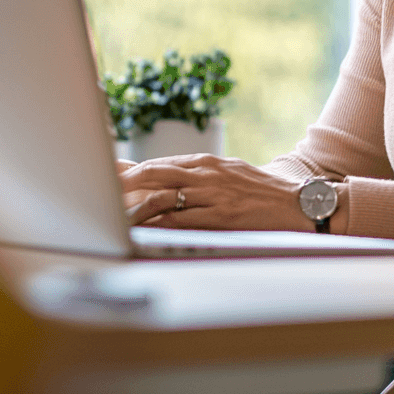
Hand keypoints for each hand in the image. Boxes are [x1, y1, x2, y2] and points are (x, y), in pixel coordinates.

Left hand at [118, 154, 319, 230]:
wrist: (297, 205)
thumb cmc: (261, 192)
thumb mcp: (230, 174)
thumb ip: (199, 175)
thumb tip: (166, 180)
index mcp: (209, 162)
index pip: (160, 163)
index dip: (130, 170)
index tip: (105, 175)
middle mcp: (207, 173)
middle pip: (154, 172)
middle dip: (123, 182)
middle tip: (96, 191)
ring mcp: (213, 194)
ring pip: (162, 195)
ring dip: (133, 205)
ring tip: (109, 214)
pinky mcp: (220, 216)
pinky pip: (179, 220)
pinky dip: (155, 225)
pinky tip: (138, 230)